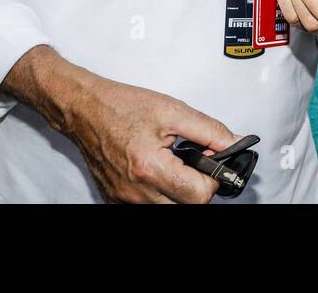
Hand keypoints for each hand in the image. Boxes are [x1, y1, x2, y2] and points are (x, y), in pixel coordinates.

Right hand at [3, 46, 236, 203]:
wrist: (85, 109)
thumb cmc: (122, 106)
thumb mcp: (173, 110)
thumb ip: (209, 130)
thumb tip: (233, 145)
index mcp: (150, 168)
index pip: (200, 195)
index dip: (213, 177)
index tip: (210, 160)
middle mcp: (135, 191)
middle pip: (187, 207)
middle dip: (198, 186)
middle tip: (194, 162)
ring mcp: (124, 200)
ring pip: (169, 209)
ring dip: (179, 191)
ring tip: (174, 165)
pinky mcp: (116, 201)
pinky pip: (149, 207)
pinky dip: (160, 194)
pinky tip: (158, 172)